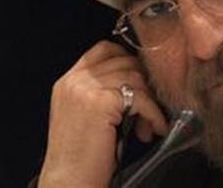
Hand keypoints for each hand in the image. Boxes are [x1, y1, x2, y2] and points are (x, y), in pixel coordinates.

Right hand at [38, 41, 167, 187]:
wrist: (68, 183)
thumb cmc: (79, 158)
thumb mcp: (82, 115)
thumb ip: (98, 93)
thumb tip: (135, 80)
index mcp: (68, 82)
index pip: (103, 49)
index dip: (127, 59)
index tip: (140, 80)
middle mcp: (75, 81)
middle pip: (124, 61)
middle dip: (142, 84)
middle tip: (147, 109)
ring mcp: (86, 89)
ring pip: (135, 78)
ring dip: (149, 101)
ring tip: (148, 125)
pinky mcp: (102, 103)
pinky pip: (140, 98)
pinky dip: (153, 114)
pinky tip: (154, 129)